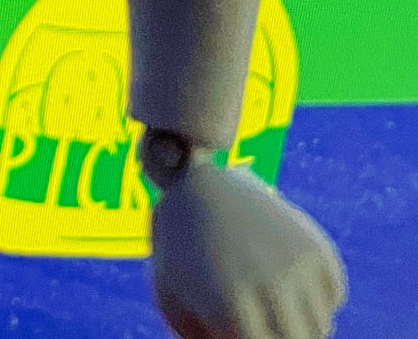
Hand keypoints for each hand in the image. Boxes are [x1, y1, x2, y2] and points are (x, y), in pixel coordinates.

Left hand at [151, 157, 346, 338]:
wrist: (197, 181)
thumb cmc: (180, 250)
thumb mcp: (170, 299)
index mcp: (232, 307)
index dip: (254, 338)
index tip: (245, 325)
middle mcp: (272, 288)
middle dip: (282, 335)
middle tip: (263, 318)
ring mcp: (298, 265)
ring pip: (321, 327)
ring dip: (301, 321)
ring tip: (268, 294)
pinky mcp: (316, 246)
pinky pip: (334, 295)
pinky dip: (318, 294)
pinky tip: (287, 272)